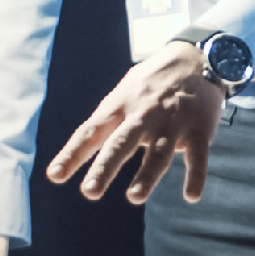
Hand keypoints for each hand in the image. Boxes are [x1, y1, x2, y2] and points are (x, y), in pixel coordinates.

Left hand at [47, 43, 227, 206]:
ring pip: (158, 152)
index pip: (91, 132)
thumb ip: (106, 120)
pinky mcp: (200, 128)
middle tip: (90, 192)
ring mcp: (173, 122)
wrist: (195, 58)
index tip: (55, 175)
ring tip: (134, 197)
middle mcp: (143, 114)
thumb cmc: (150, 84)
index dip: (72, 154)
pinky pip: (198, 156)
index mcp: (120, 106)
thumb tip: (81, 149)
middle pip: (121, 143)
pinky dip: (196, 176)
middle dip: (105, 167)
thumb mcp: (123, 93)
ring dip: (146, 176)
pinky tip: (191, 196)